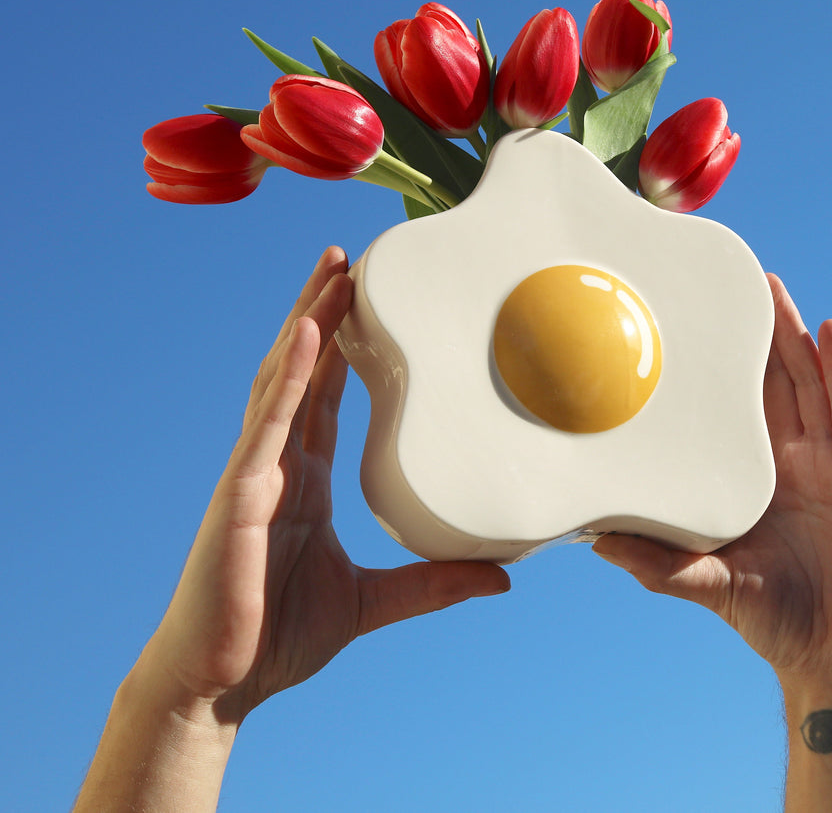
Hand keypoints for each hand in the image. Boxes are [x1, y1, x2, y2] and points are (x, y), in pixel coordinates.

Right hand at [143, 247, 510, 723]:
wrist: (218, 685)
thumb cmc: (277, 637)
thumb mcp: (373, 600)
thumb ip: (433, 584)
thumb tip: (502, 577)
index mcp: (304, 476)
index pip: (325, 392)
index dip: (342, 343)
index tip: (367, 298)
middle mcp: (278, 461)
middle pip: (303, 368)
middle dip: (324, 310)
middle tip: (350, 257)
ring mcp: (256, 470)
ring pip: (283, 378)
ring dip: (308, 320)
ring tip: (333, 270)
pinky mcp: (240, 492)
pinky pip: (268, 421)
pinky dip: (286, 374)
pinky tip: (305, 331)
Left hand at [593, 273, 831, 682]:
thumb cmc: (771, 617)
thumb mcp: (707, 581)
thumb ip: (658, 562)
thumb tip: (595, 542)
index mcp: (752, 475)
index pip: (732, 407)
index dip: (717, 366)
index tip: (691, 323)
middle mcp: (791, 459)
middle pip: (772, 380)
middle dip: (754, 332)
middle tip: (732, 282)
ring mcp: (831, 461)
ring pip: (809, 382)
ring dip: (792, 335)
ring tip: (771, 288)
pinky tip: (827, 333)